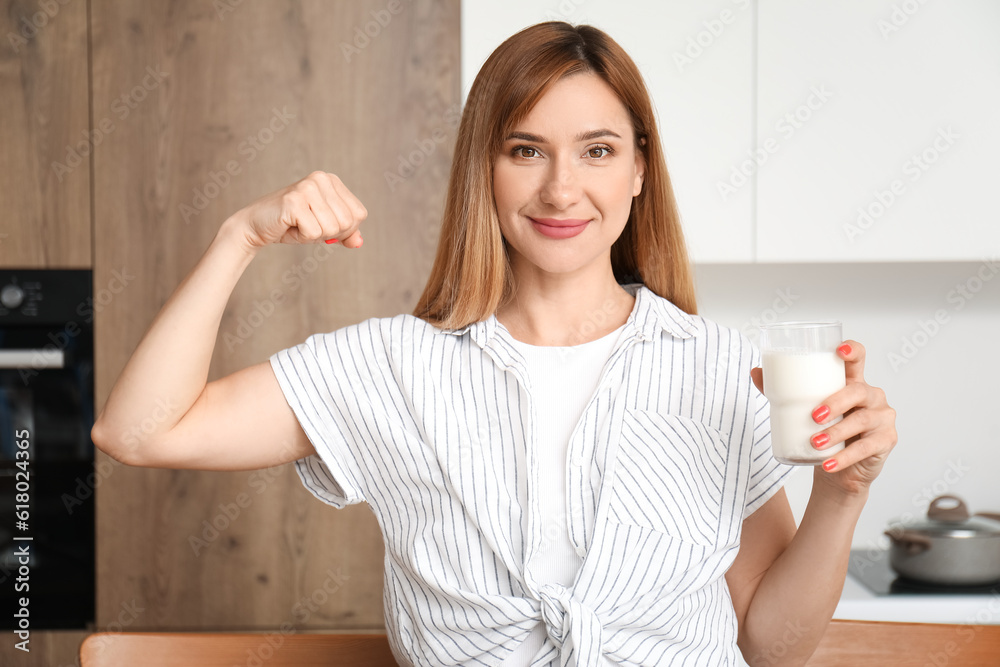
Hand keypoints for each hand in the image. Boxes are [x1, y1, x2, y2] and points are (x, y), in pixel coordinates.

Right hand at [228, 171, 366, 251]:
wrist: (256, 226)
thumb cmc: (292, 226)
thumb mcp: (324, 229)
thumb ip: (345, 234)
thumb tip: (358, 242)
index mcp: (332, 180)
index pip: (359, 214)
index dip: (345, 229)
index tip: (322, 224)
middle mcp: (321, 179)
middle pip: (347, 222)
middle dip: (329, 233)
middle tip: (307, 225)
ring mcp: (307, 187)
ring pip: (332, 229)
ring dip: (314, 235)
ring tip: (297, 224)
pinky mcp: (294, 201)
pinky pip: (314, 232)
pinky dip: (302, 237)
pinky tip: (289, 225)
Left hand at [750, 341, 897, 495]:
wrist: (838, 469)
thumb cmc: (823, 432)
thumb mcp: (803, 409)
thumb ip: (782, 390)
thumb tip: (756, 371)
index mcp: (852, 382)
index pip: (858, 359)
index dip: (853, 351)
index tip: (839, 350)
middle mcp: (871, 396)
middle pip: (857, 391)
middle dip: (835, 403)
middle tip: (814, 416)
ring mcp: (882, 417)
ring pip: (861, 420)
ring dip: (837, 432)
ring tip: (816, 442)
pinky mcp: (886, 440)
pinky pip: (866, 448)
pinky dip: (844, 458)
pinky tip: (829, 464)